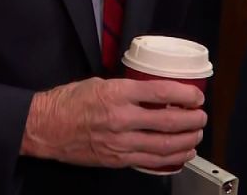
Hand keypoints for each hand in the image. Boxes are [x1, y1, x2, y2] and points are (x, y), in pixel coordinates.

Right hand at [20, 77, 206, 170]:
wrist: (44, 127)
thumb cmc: (67, 102)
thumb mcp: (97, 83)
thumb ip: (125, 89)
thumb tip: (150, 92)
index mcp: (116, 94)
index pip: (160, 93)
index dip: (184, 94)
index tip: (196, 95)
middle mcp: (121, 119)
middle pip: (168, 121)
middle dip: (192, 119)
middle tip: (202, 116)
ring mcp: (120, 142)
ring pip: (164, 145)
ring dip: (186, 140)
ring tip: (196, 135)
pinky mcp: (117, 159)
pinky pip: (151, 162)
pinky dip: (172, 159)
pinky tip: (182, 154)